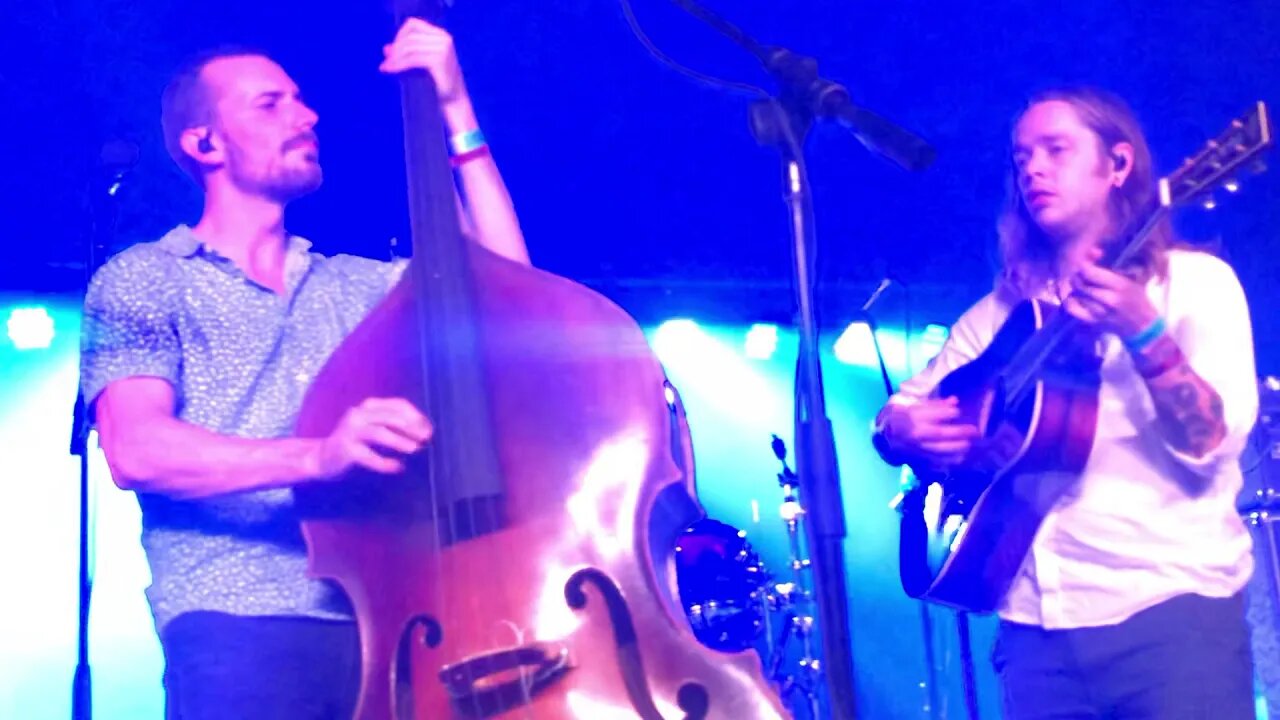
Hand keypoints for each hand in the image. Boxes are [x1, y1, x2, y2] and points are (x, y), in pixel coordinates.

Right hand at [310, 397, 432, 479]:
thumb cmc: (354, 443)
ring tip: (415, 449)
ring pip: (378, 433)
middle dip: (411, 427)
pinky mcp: (345, 449)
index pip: (397, 404)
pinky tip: (397, 467)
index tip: (429, 429)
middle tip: (426, 438)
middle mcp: (358, 415)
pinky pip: (368, 456)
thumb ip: (393, 425)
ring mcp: (349, 432)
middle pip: (389, 417)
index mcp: (367, 407)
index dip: (415, 416)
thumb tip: (423, 431)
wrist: (320, 458)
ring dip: (399, 440)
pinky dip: (384, 463)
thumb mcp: (372, 428)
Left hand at [379, 17, 469, 110]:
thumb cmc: (437, 84)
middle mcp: (443, 39)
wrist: (454, 101)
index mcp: (441, 35)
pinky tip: (391, 70)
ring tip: (386, 67)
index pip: (413, 24)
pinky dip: (399, 64)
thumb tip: (385, 49)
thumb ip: (404, 55)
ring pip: (410, 47)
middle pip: (410, 36)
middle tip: (386, 62)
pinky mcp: (439, 60)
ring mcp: (443, 48)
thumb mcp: (418, 65)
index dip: (399, 35)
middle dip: (395, 49)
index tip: (392, 51)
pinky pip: (412, 59)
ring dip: (395, 58)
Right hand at [881, 397, 980, 471]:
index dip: (946, 413)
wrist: (882, 437)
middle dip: (958, 433)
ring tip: (969, 445)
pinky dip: (947, 461)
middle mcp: (911, 434)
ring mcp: (914, 449)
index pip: (930, 414)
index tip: (958, 412)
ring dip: (956, 449)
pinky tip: (960, 458)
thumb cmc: (898, 415)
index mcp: (908, 416)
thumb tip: (954, 401)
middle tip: (974, 431)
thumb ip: (932, 403)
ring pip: (937, 450)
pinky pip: (934, 462)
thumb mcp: (910, 403)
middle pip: (937, 434)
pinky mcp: (916, 460)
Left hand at [1061, 257, 1157, 338]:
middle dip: (1077, 277)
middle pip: (1079, 283)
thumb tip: (1092, 252)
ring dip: (1074, 289)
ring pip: (1075, 295)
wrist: (1143, 326)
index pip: (1089, 272)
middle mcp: (1108, 298)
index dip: (1083, 265)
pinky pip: (1073, 309)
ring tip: (1081, 286)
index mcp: (1120, 285)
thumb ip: (1110, 269)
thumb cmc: (1138, 300)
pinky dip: (1070, 301)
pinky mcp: (1092, 322)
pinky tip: (1075, 298)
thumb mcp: (1130, 280)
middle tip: (1081, 275)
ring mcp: (1099, 312)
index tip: (1086, 264)